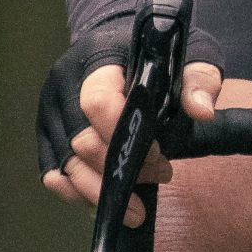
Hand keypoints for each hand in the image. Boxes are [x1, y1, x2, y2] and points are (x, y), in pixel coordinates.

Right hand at [37, 40, 223, 225]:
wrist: (115, 43)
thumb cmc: (154, 50)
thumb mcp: (187, 52)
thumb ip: (199, 78)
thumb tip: (202, 111)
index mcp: (96, 60)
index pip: (98, 102)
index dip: (126, 134)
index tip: (160, 155)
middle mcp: (64, 86)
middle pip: (81, 143)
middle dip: (120, 170)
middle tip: (161, 176)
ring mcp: (51, 112)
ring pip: (65, 166)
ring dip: (101, 191)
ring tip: (136, 208)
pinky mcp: (49, 135)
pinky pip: (54, 174)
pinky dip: (78, 193)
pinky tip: (107, 203)